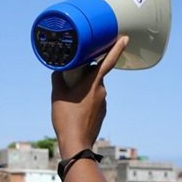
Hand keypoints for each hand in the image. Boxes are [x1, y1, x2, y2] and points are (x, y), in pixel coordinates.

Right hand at [51, 36, 129, 157]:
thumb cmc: (67, 119)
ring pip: (93, 88)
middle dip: (85, 73)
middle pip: (95, 74)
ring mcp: (103, 103)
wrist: (77, 144)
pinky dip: (85, 99)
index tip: (124, 37)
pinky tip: (74, 108)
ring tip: (69, 98)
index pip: (108, 61)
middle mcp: (102, 91)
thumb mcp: (57, 95)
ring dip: (83, 88)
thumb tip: (58, 70)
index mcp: (93, 83)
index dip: (116, 47)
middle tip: (71, 77)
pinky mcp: (101, 113)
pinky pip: (93, 100)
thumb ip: (58, 79)